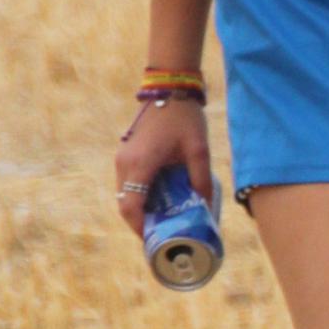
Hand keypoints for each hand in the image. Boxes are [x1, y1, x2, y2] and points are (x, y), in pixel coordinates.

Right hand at [113, 96, 213, 236]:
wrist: (169, 88)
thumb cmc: (184, 118)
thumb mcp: (199, 149)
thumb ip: (201, 179)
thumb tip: (206, 206)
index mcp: (140, 164)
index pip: (130, 207)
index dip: (140, 228)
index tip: (155, 240)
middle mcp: (124, 163)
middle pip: (124, 204)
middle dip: (140, 223)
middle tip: (161, 234)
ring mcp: (122, 157)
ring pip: (123, 194)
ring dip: (138, 209)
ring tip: (162, 219)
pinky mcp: (125, 153)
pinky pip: (127, 182)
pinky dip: (138, 195)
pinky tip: (158, 199)